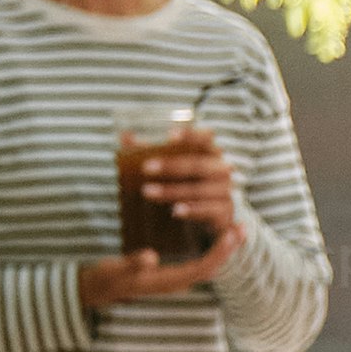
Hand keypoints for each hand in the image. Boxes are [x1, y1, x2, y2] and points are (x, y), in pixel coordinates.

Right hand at [78, 242, 231, 311]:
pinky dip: (207, 248)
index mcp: (166, 281)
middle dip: (227, 248)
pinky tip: (209, 233)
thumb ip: (132, 264)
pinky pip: (194, 261)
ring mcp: (171, 278)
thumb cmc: (103, 280)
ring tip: (234, 228)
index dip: (221, 252)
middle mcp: (174, 282)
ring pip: (204, 264)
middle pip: (210, 266)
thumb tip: (151, 257)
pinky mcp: (167, 273)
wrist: (92, 292)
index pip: (203, 267)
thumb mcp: (113, 270)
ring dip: (220, 248)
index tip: (234, 233)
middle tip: (243, 226)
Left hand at [129, 128, 241, 263]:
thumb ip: (152, 151)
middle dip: (171, 166)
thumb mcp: (174, 166)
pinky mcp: (225, 211)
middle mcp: (221, 169)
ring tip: (147, 192)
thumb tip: (125, 137)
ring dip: (172, 191)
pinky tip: (175, 211)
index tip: (169, 135)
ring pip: (199, 189)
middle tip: (145, 167)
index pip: (205, 139)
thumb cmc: (190, 183)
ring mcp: (225, 190)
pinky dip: (193, 210)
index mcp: (211, 152)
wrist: (214, 215)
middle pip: (197, 165)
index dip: (190, 136)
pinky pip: (210, 210)